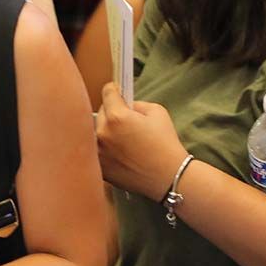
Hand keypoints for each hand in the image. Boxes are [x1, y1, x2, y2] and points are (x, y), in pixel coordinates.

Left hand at [95, 83, 188, 200]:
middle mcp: (103, 134)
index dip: (114, 89)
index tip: (116, 90)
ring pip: (97, 132)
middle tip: (126, 118)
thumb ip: (137, 104)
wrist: (168, 177)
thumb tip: (126, 104)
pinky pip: (98, 150)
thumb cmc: (165, 144)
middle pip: (101, 112)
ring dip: (107, 130)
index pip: (107, 93)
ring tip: (123, 137)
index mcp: (117, 117)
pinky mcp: (100, 167)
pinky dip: (106, 147)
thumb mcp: (157, 112)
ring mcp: (99, 152)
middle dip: (112, 111)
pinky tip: (121, 152)